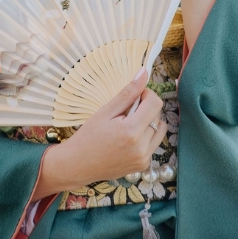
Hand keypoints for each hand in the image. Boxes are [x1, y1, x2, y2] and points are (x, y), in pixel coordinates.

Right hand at [31, 69, 167, 199]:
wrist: (77, 165)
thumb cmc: (87, 136)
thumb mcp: (105, 112)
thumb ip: (127, 93)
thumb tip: (144, 73)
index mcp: (131, 130)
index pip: (155, 103)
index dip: (146, 95)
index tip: (133, 96)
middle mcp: (142, 146)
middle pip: (158, 116)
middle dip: (145, 109)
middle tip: (124, 113)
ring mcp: (144, 158)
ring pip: (159, 130)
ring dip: (148, 123)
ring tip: (127, 126)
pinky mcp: (143, 165)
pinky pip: (153, 144)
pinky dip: (144, 137)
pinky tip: (127, 139)